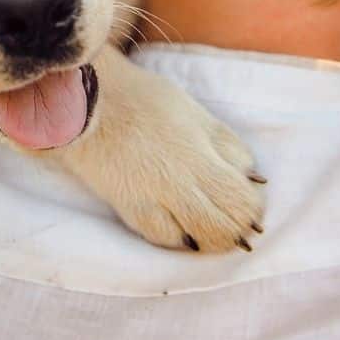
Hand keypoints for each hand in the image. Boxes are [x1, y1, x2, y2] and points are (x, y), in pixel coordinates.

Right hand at [54, 45, 265, 251]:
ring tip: (211, 223)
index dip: (252, 206)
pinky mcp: (129, 209)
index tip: (249, 197)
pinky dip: (179, 236)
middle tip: (235, 216)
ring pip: (195, 241)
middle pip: (223, 228)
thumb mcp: (194, 111)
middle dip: (236, 227)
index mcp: (198, 156)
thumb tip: (252, 176)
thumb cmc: (142, 98)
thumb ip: (226, 144)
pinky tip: (182, 227)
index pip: (242, 200)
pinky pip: (163, 238)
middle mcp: (178, 186)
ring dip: (211, 237)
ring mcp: (151, 201)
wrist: (87, 103)